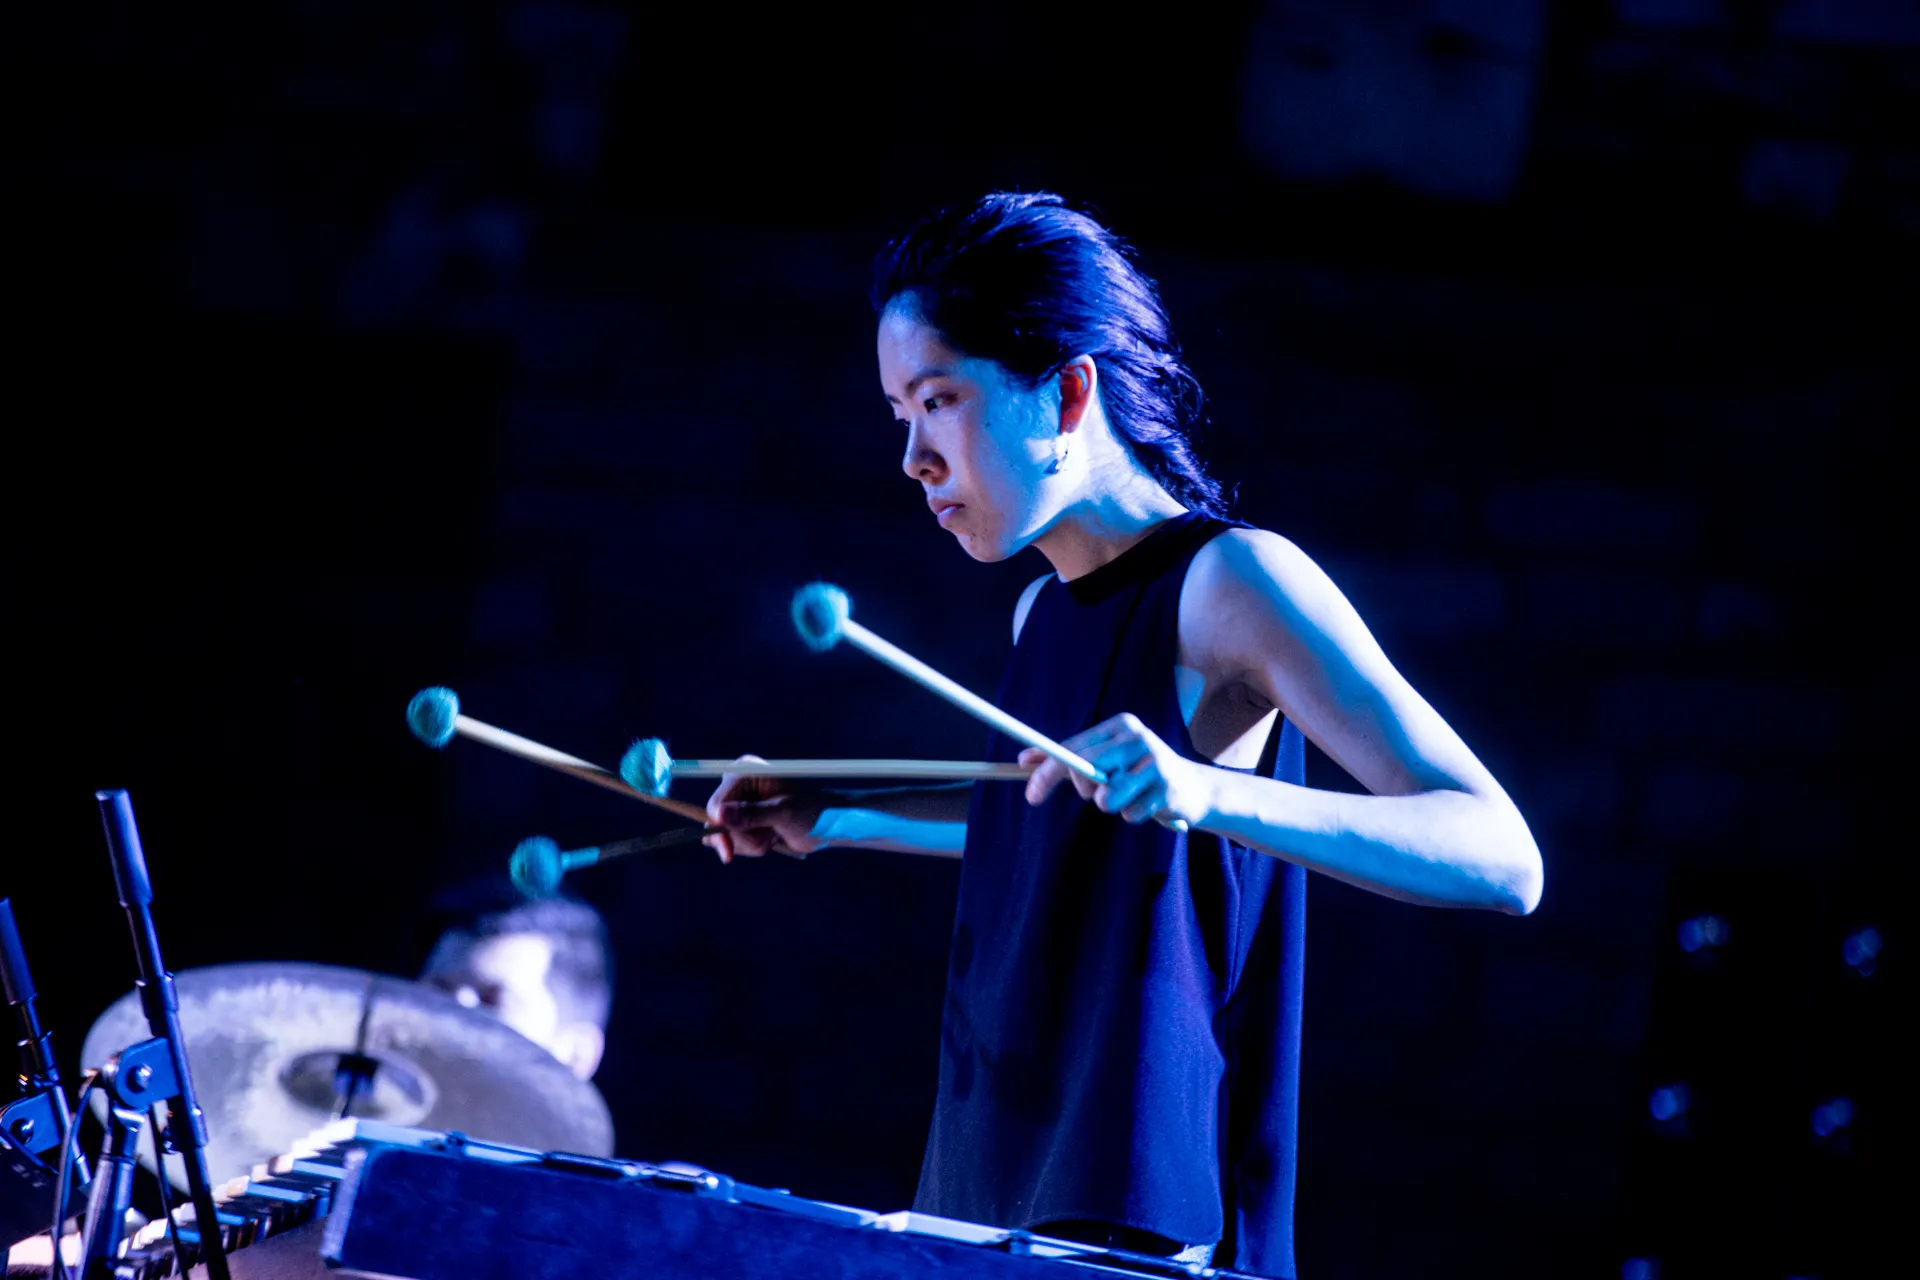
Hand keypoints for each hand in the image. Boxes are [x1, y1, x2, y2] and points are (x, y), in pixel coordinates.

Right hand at [703, 756, 826, 863]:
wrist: (828, 824)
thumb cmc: (812, 810)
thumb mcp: (783, 813)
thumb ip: (752, 814)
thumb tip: (720, 815)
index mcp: (745, 772)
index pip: (717, 804)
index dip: (720, 829)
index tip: (728, 852)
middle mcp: (739, 786)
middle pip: (717, 822)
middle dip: (741, 839)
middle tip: (766, 842)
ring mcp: (741, 804)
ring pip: (726, 835)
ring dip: (751, 844)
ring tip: (774, 836)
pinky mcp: (746, 821)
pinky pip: (734, 841)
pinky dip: (752, 846)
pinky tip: (772, 838)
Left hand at [1022, 713, 1215, 827]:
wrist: (1195, 788)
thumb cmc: (1140, 773)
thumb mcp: (1107, 760)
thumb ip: (1069, 758)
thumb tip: (1023, 760)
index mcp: (1121, 726)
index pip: (1073, 747)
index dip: (1047, 771)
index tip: (1031, 794)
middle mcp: (1137, 739)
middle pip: (1086, 766)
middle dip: (1080, 788)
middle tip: (1091, 796)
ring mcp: (1155, 763)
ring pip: (1106, 796)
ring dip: (1111, 804)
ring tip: (1129, 798)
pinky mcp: (1167, 789)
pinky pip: (1129, 814)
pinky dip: (1133, 815)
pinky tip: (1149, 806)